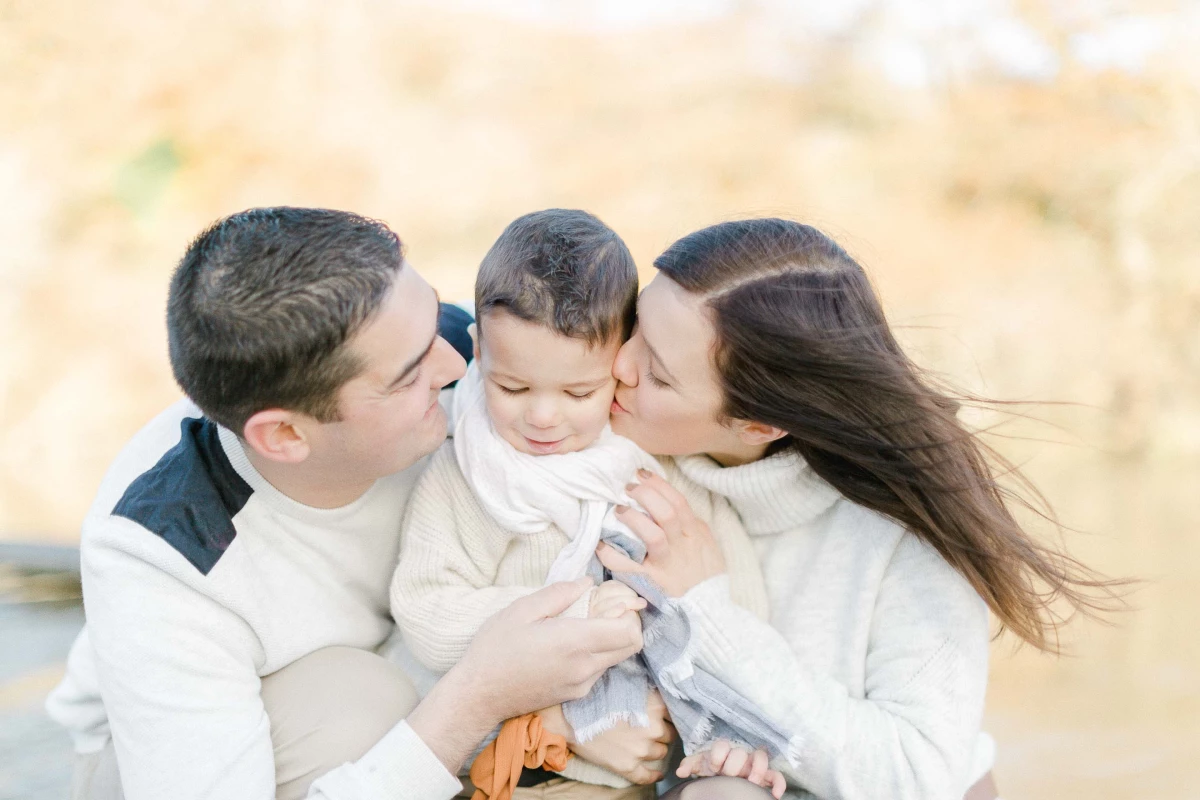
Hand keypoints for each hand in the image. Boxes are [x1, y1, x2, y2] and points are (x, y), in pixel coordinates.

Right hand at [408, 579, 642, 771]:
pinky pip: (599, 670)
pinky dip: (597, 654)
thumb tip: (587, 582)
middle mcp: (585, 667)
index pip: (629, 632)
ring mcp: (582, 685)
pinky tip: (570, 645)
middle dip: (626, 624)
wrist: (478, 695)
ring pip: (616, 658)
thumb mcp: (521, 610)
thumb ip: (559, 594)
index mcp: (574, 642)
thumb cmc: (495, 648)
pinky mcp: (575, 695)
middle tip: (603, 608)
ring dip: (610, 639)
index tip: (614, 599)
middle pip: (631, 646)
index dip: (630, 613)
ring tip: (582, 624)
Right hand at [569, 690, 676, 784]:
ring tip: (646, 743)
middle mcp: (653, 728)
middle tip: (652, 728)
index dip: (670, 715)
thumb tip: (664, 689)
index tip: (666, 716)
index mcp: (655, 705)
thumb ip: (649, 690)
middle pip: (670, 734)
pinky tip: (657, 774)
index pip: (676, 713)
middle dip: (663, 732)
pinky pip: (647, 776)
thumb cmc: (596, 695)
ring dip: (656, 749)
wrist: (570, 716)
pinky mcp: (628, 766)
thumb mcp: (627, 684)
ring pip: (661, 753)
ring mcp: (641, 749)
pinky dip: (654, 776)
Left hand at [597, 469, 725, 596]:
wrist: (709, 611)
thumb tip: (670, 503)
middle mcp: (682, 546)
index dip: (657, 484)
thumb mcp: (708, 545)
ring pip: (653, 535)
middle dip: (645, 495)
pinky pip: (627, 567)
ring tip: (618, 510)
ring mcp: (666, 565)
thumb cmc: (706, 576)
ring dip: (633, 519)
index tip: (641, 474)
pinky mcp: (650, 583)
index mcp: (695, 534)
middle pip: (666, 513)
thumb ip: (691, 525)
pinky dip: (610, 554)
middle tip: (628, 488)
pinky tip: (601, 544)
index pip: (678, 502)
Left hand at [677, 740, 786, 798]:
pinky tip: (774, 795)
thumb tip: (681, 771)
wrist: (723, 773)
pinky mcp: (766, 776)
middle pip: (741, 753)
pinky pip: (776, 776)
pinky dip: (778, 784)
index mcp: (723, 751)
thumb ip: (690, 764)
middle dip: (734, 765)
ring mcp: (753, 764)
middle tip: (728, 776)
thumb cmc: (712, 767)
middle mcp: (740, 755)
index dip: (718, 755)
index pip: (722, 745)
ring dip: (757, 770)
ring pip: (762, 758)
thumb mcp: (700, 765)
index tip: (714, 767)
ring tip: (750, 782)